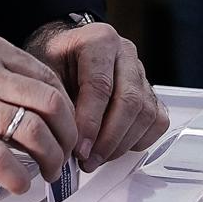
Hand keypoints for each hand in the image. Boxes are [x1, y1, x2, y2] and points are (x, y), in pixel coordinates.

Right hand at [0, 32, 77, 194]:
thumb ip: (3, 76)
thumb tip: (44, 111)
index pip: (48, 78)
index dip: (68, 109)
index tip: (69, 131)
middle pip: (50, 103)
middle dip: (67, 135)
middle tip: (67, 155)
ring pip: (32, 131)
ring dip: (50, 159)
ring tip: (48, 173)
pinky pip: (0, 159)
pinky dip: (18, 176)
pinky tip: (19, 185)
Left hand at [27, 21, 168, 171]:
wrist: (64, 51)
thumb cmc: (53, 60)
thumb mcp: (45, 72)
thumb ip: (58, 102)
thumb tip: (66, 142)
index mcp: (99, 41)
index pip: (100, 86)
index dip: (90, 122)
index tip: (79, 148)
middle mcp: (125, 53)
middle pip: (129, 101)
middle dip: (108, 139)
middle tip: (87, 160)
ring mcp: (141, 72)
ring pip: (146, 113)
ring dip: (122, 143)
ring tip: (97, 158)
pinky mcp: (150, 91)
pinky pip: (157, 120)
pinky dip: (140, 140)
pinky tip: (117, 148)